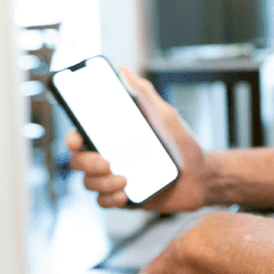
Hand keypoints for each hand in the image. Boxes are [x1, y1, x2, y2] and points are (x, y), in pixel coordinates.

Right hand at [67, 67, 214, 211]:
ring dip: (101, 183)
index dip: (71, 137)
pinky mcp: (124, 197)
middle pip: (78, 161)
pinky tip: (124, 195)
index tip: (76, 139)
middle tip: (107, 163)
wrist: (202, 176)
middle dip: (86, 163)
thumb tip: (125, 70)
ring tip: (124, 179)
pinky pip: (102, 202)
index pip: (82, 135)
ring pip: (88, 183)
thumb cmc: (184, 143)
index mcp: (115, 136)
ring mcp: (115, 177)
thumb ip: (145, 94)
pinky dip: (108, 199)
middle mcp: (111, 155)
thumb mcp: (165, 115)